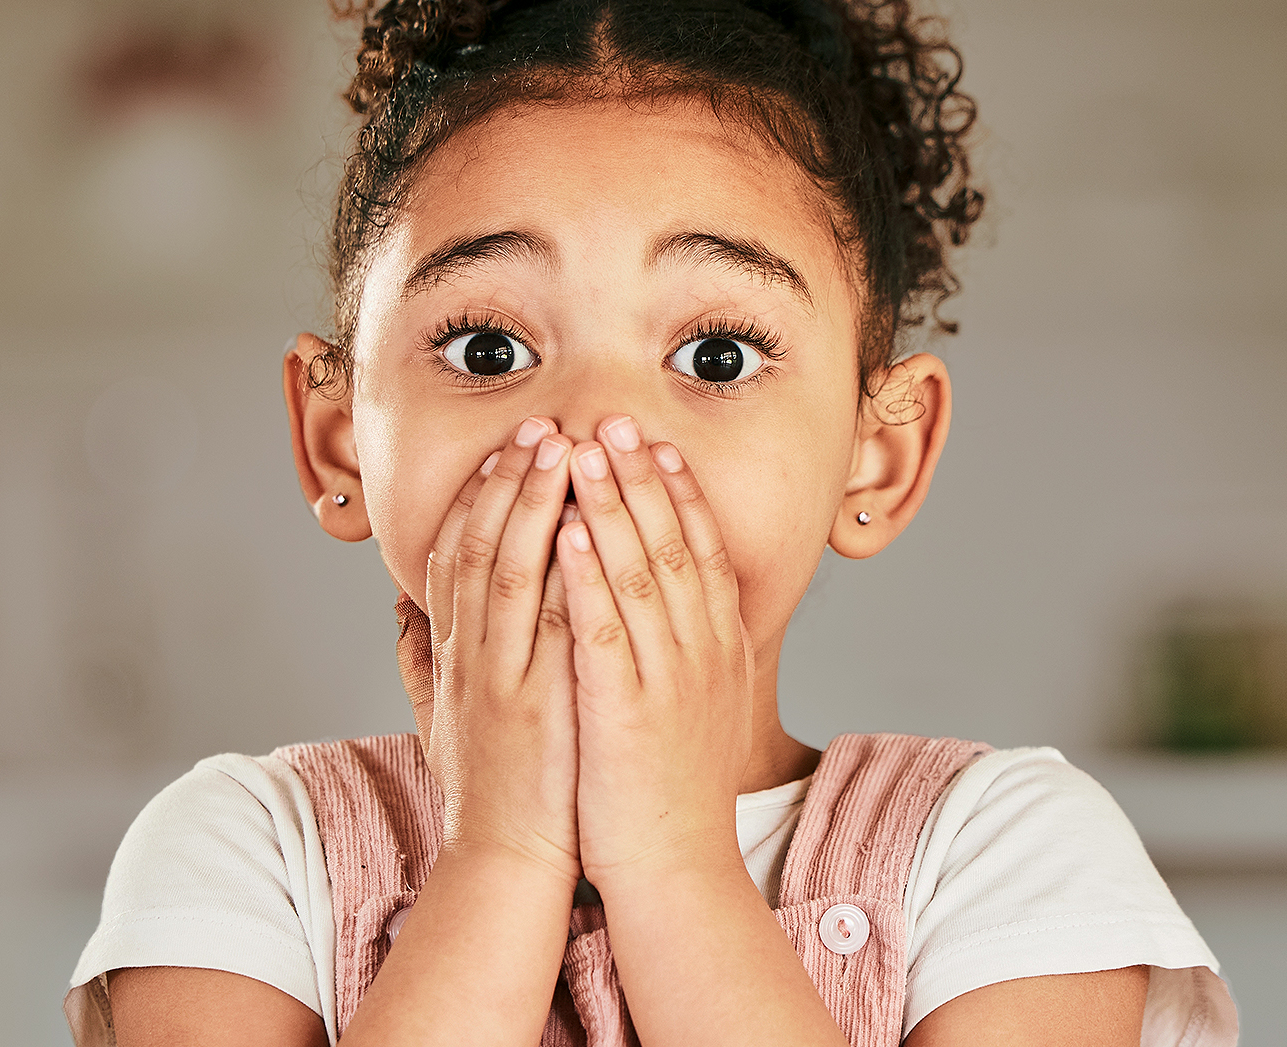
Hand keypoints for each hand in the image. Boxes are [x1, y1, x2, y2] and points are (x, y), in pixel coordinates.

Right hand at [418, 416, 582, 883]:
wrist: (509, 859)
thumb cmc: (489, 787)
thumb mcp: (437, 717)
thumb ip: (416, 659)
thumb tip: (399, 609)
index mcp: (453, 653)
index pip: (456, 553)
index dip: (480, 495)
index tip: (508, 448)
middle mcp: (472, 655)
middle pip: (482, 546)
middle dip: (510, 480)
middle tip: (541, 425)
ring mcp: (505, 676)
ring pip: (512, 570)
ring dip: (537, 504)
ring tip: (566, 450)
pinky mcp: (541, 702)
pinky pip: (557, 621)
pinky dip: (572, 568)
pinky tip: (593, 526)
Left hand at [557, 415, 755, 890]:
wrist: (675, 866)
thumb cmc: (675, 791)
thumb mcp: (700, 707)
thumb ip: (692, 652)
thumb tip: (686, 609)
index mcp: (718, 649)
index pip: (701, 551)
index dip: (679, 493)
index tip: (658, 445)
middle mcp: (701, 653)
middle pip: (673, 544)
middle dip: (643, 477)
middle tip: (618, 420)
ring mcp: (666, 678)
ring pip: (639, 571)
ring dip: (611, 503)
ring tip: (586, 449)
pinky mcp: (625, 708)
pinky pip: (605, 626)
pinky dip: (587, 572)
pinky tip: (569, 529)